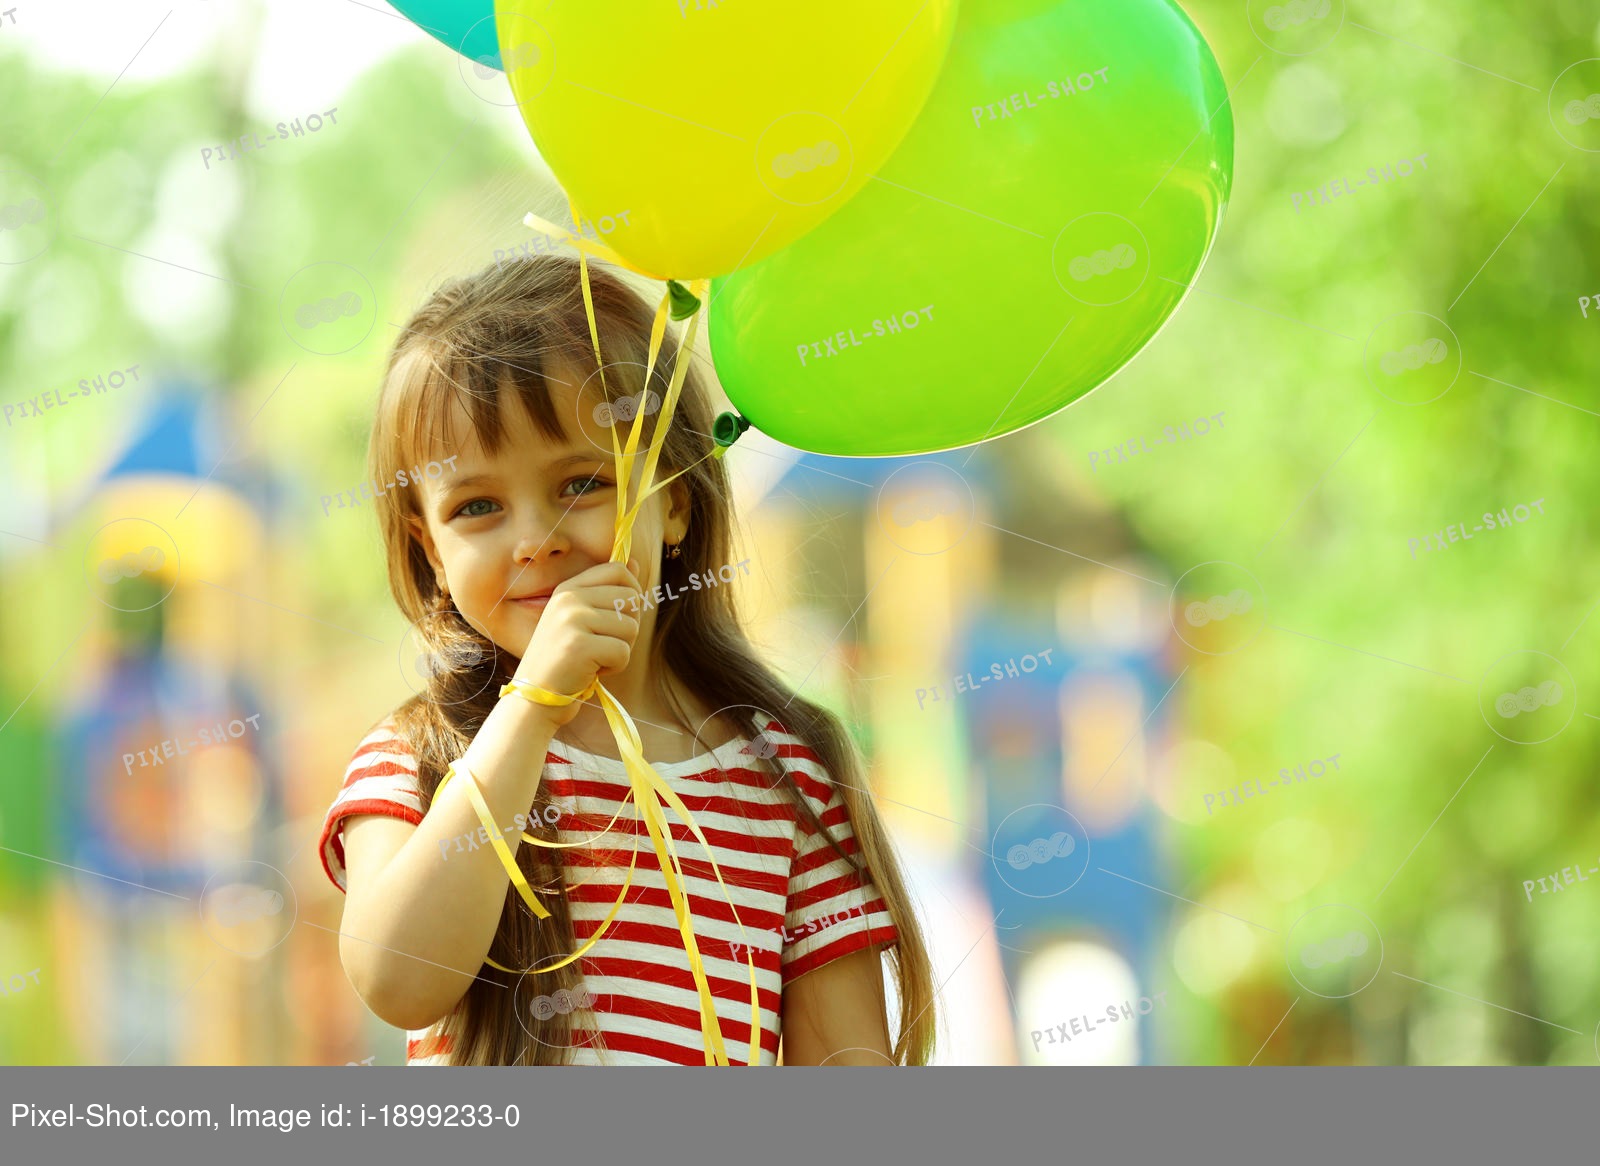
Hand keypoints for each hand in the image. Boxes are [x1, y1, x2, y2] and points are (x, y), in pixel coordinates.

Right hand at [510, 558, 643, 728]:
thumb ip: (607, 592)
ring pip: (631, 627)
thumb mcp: (580, 620)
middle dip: (627, 627)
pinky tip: (591, 671)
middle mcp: (568, 599)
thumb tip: (636, 564)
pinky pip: (623, 652)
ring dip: (620, 650)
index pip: (618, 570)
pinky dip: (614, 667)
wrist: (535, 697)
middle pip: (631, 599)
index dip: (632, 591)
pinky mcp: (578, 645)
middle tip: (603, 644)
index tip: (621, 615)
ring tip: (593, 659)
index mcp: (569, 589)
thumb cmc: (564, 660)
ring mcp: (572, 620)